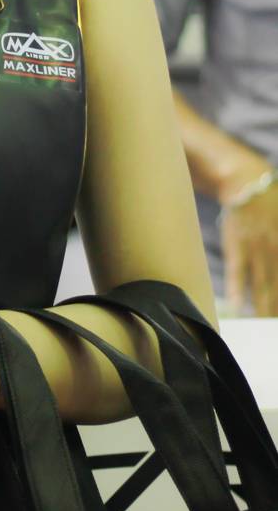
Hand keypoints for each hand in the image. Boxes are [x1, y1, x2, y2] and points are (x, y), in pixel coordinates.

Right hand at [221, 181, 277, 315]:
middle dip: (277, 309)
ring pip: (261, 285)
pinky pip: (237, 272)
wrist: (245, 182)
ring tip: (264, 326)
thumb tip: (277, 265)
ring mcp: (254, 249)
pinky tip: (238, 308)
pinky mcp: (236, 246)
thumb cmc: (273, 201)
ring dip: (264, 307)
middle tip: (274, 328)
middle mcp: (274, 249)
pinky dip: (237, 291)